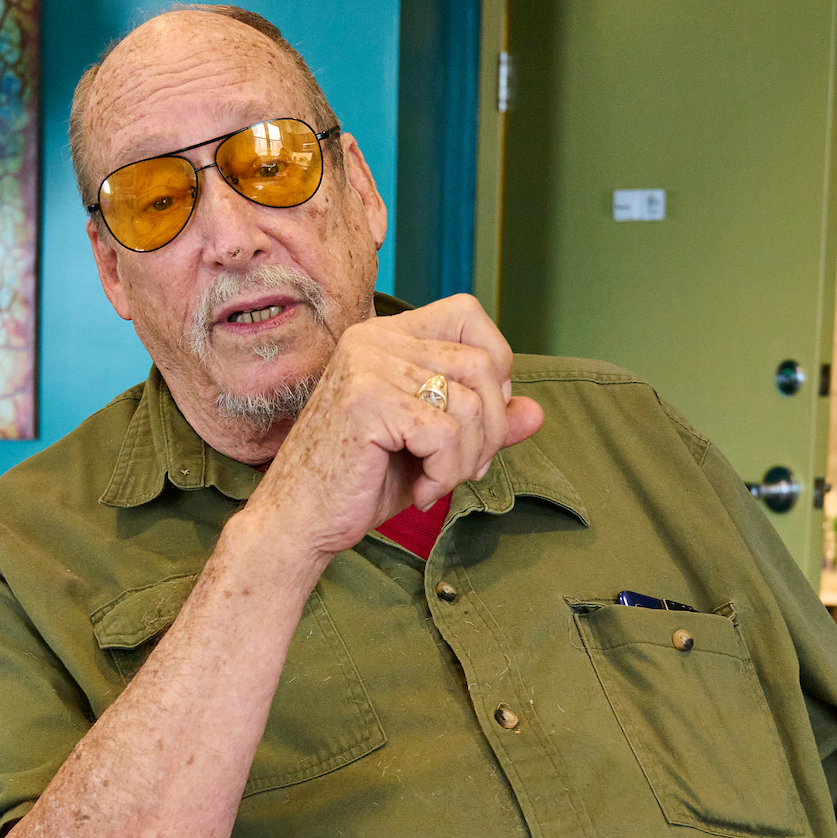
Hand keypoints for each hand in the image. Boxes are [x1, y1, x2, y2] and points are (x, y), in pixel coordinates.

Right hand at [243, 294, 544, 562]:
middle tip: (461, 468)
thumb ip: (482, 424)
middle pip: (483, 363)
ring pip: (471, 402)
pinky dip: (446, 473)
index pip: (469, 313)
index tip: (476, 419)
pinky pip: (446, 434)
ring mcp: (367, 365)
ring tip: (435, 481)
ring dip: (467, 458)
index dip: (495, 363)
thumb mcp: (433, 448)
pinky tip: (420, 490)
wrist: (299, 523)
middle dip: (490, 428)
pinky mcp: (366, 401)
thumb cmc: (361, 483)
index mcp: (386, 335)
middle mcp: (374, 339)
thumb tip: (537, 412)